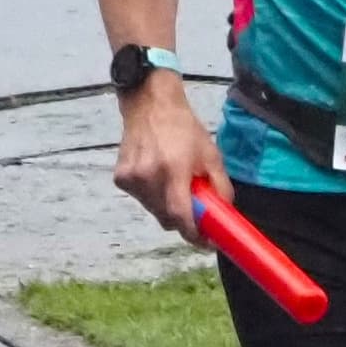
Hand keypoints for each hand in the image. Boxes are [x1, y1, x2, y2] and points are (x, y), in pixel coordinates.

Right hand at [110, 71, 227, 241]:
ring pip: (154, 211)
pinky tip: (157, 177)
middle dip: (184, 220)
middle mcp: (148, 175)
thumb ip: (221, 188)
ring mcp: (131, 177)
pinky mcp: (121, 177)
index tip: (207, 242)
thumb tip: (224, 216)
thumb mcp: (211, 155)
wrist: (150, 105)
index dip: (194, 235)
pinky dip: (153, 197)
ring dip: (167, 208)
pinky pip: (141, 200)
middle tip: (195, 209)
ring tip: (174, 185)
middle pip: (167, 219)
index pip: (181, 216)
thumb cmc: (184, 129)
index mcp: (174, 169)